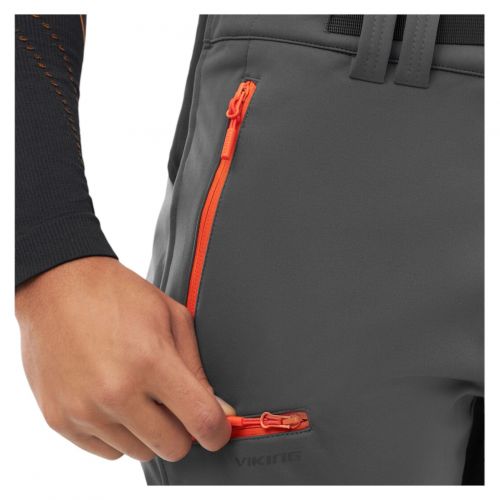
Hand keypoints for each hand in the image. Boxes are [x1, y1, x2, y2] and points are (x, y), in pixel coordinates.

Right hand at [15, 256, 233, 461]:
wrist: (58, 286)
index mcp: (150, 361)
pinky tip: (114, 401)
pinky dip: (118, 434)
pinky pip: (107, 451)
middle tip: (176, 405)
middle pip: (173, 447)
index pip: (200, 420)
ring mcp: (85, 410)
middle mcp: (116, 392)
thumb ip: (195, 368)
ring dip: (149, 432)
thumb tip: (217, 410)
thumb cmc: (119, 295)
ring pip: (140, 453)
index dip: (218, 431)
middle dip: (183, 430)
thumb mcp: (171, 317)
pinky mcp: (60, 420)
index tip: (218, 429)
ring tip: (139, 395)